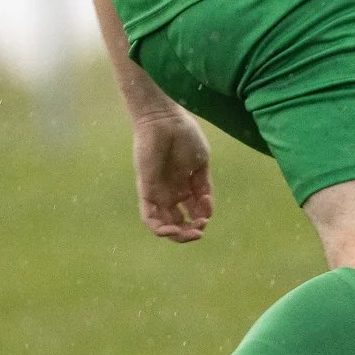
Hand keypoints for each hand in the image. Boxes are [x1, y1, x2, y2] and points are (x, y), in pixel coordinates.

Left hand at [131, 110, 213, 242]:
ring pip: (163, 225)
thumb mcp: (201, 164)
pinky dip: (159, 229)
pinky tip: (173, 230)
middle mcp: (170, 193)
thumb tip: (207, 212)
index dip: (201, 219)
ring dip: (177, 235)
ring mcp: (157, 193)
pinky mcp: (146, 190)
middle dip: (190, 232)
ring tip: (190, 233)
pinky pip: (148, 217)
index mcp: (184, 187)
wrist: (166, 119)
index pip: (191, 214)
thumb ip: (204, 187)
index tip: (208, 210)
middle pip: (178, 223)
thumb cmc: (185, 135)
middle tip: (200, 229)